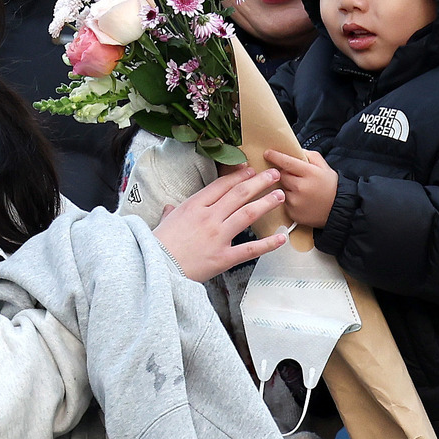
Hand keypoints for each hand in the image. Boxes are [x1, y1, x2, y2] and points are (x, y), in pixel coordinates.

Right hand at [153, 168, 287, 281]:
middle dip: (259, 182)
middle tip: (274, 175)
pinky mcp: (223, 257)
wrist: (156, 268)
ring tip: (280, 196)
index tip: (250, 169)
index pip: (222, 185)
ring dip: (266, 203)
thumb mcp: (163, 222)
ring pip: (247, 214)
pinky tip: (282, 237)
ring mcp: (218, 236)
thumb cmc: (158, 245)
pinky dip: (268, 243)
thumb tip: (170, 209)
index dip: (239, 176)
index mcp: (194, 206)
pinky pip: (250, 249)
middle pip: (239, 194)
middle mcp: (209, 217)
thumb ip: (170, 213)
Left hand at [265, 148, 337, 228]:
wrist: (338, 210)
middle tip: (294, 176)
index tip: (267, 153)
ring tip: (299, 190)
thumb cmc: (330, 187)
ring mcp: (296, 201)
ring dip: (286, 187)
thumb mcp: (324, 167)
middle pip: (281, 175)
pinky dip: (288, 199)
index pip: (287, 162)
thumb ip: (310, 156)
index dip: (275, 157)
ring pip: (281, 188)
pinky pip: (283, 202)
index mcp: (310, 173)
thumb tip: (294, 151)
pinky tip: (299, 200)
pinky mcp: (292, 213)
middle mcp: (301, 187)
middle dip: (284, 173)